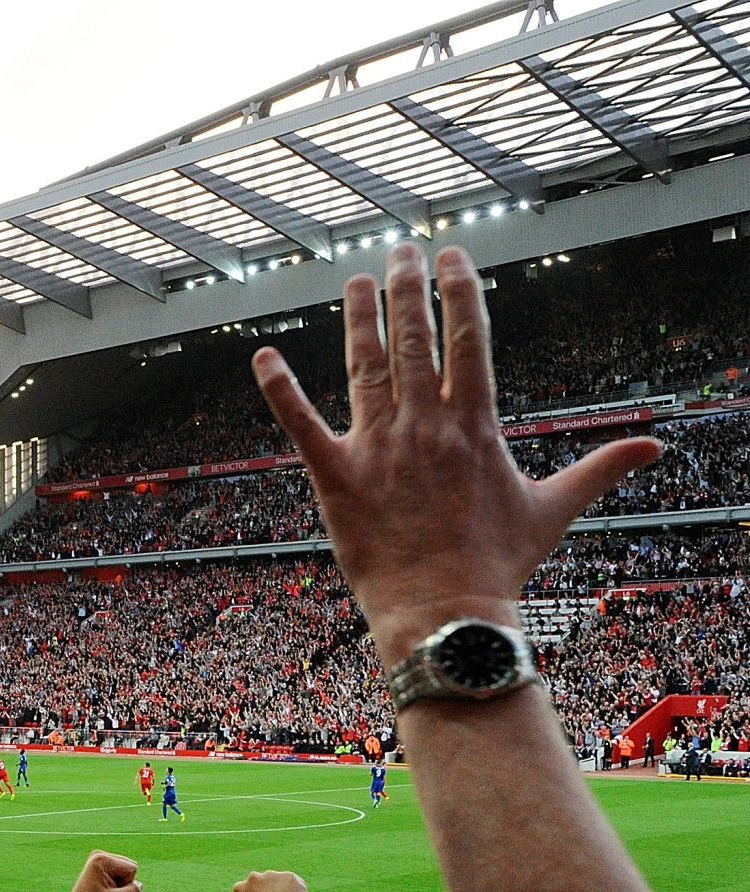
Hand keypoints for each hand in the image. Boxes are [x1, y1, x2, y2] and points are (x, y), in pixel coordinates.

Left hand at [252, 243, 658, 665]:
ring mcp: (378, 449)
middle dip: (407, 290)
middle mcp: (425, 427)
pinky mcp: (336, 477)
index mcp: (474, 426)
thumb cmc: (498, 565)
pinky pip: (301, 425)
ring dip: (359, 319)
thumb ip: (599, 468)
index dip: (458, 292)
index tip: (451, 257)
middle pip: (413, 340)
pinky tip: (262, 357)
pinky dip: (280, 390)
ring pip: (364, 367)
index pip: (468, 340)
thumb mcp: (554, 508)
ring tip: (357, 280)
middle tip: (401, 251)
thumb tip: (656, 447)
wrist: (445, 613)